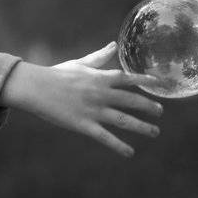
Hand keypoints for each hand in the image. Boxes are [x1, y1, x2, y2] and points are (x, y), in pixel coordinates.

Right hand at [0, 43, 163, 156]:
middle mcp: (101, 94)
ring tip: (155, 132)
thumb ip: (99, 57)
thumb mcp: (80, 63)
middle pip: (131, 101)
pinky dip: (119, 146)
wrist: (36, 88)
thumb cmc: (56, 74)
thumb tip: (114, 45)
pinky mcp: (83, 125)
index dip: (145, 81)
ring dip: (142, 127)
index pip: (128, 79)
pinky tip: (130, 153)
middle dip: (149, 107)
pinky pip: (105, 137)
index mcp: (100, 78)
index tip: (159, 84)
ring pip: (123, 120)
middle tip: (160, 112)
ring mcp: (93, 110)